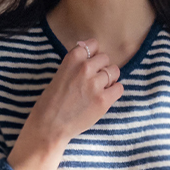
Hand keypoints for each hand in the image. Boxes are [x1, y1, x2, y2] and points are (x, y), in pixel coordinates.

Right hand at [7, 38, 122, 169]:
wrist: (49, 125)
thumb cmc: (52, 101)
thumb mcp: (61, 73)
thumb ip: (75, 63)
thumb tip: (89, 50)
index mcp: (72, 58)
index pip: (93, 44)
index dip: (94, 55)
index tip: (90, 65)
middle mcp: (84, 68)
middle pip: (106, 58)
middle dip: (102, 68)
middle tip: (93, 82)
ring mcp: (95, 84)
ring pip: (114, 72)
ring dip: (109, 80)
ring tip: (98, 91)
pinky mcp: (103, 100)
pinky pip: (119, 88)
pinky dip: (115, 92)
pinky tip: (104, 98)